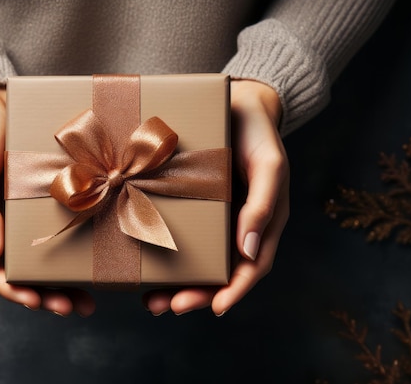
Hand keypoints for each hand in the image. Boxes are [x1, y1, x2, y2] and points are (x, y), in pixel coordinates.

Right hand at [0, 83, 94, 316]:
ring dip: (64, 283)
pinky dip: (74, 251)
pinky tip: (94, 262)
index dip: (12, 290)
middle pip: (22, 274)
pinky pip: (61, 232)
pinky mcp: (48, 203)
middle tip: (73, 307)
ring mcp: (26, 218)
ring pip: (44, 260)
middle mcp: (4, 229)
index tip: (37, 302)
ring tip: (88, 300)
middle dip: (46, 296)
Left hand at [143, 79, 288, 315]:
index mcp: (260, 223)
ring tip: (150, 300)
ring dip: (173, 284)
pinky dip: (162, 252)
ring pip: (194, 260)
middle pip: (217, 274)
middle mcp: (234, 227)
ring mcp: (210, 218)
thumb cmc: (259, 135)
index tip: (216, 308)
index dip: (235, 290)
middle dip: (194, 295)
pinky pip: (175, 232)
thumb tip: (247, 251)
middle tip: (166, 307)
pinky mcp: (188, 203)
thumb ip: (264, 204)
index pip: (251, 268)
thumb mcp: (269, 165)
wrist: (238, 102)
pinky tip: (141, 262)